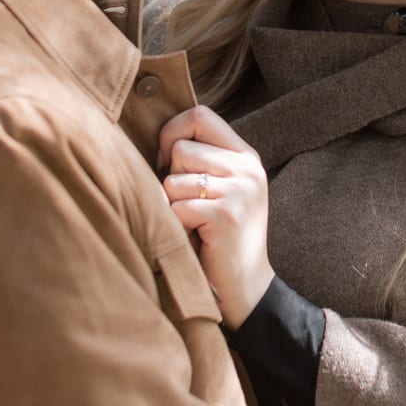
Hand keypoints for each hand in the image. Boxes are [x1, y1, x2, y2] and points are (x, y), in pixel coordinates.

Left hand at [159, 106, 273, 328]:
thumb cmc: (220, 240)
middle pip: (181, 149)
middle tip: (189, 208)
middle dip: (171, 179)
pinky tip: (196, 240)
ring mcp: (239, 189)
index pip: (200, 115)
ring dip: (172, 207)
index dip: (172, 131)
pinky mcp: (225, 214)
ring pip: (173, 179)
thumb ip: (201, 161)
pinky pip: (175, 207)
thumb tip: (157, 139)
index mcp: (245, 156)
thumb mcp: (221, 190)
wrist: (247, 289)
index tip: (165, 160)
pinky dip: (176, 227)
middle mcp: (247, 168)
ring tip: (194, 226)